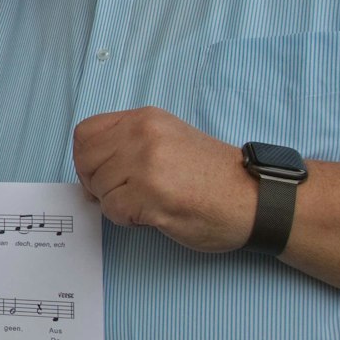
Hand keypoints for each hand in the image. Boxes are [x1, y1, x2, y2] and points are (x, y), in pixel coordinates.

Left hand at [71, 107, 256, 252]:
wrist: (254, 199)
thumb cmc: (214, 177)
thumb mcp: (169, 139)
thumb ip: (129, 144)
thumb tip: (90, 167)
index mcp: (145, 119)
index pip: (84, 134)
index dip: (87, 159)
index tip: (103, 173)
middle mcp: (143, 135)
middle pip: (86, 162)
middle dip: (97, 183)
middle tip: (124, 193)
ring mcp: (146, 164)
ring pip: (98, 189)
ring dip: (116, 203)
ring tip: (148, 202)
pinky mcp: (151, 195)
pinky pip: (113, 211)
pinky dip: (127, 219)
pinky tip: (153, 214)